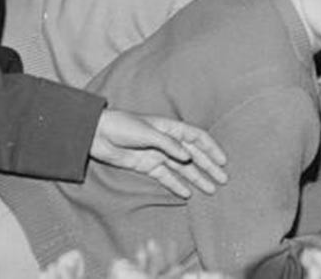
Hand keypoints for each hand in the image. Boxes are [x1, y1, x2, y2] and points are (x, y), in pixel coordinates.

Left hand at [90, 110, 228, 198]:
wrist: (97, 134)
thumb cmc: (123, 126)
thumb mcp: (148, 132)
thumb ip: (168, 145)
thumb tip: (187, 157)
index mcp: (171, 128)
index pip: (197, 138)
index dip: (211, 148)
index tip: (223, 161)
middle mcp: (168, 142)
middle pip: (194, 155)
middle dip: (209, 167)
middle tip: (223, 180)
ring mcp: (158, 155)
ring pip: (182, 169)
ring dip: (197, 178)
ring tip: (210, 190)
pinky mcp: (146, 166)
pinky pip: (166, 177)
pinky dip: (176, 185)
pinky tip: (186, 194)